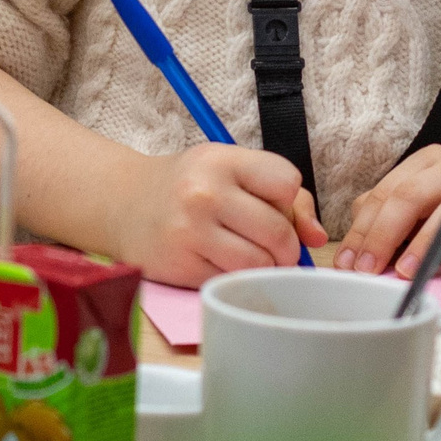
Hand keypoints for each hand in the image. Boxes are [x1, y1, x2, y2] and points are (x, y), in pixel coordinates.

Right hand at [109, 144, 324, 286]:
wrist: (122, 202)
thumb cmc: (189, 184)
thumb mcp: (231, 170)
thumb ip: (285, 197)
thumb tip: (317, 237)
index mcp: (222, 160)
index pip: (287, 183)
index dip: (287, 200)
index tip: (272, 204)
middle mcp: (204, 193)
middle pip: (278, 231)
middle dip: (285, 246)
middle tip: (274, 246)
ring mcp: (189, 232)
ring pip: (258, 263)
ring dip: (264, 266)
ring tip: (250, 256)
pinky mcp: (179, 266)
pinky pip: (230, 281)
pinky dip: (235, 278)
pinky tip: (221, 263)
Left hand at [337, 145, 440, 279]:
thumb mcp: (424, 205)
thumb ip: (388, 215)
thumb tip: (352, 247)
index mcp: (430, 162)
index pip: (389, 191)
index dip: (364, 228)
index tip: (348, 264)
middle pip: (415, 194)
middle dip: (385, 234)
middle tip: (369, 270)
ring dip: (427, 242)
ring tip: (408, 272)